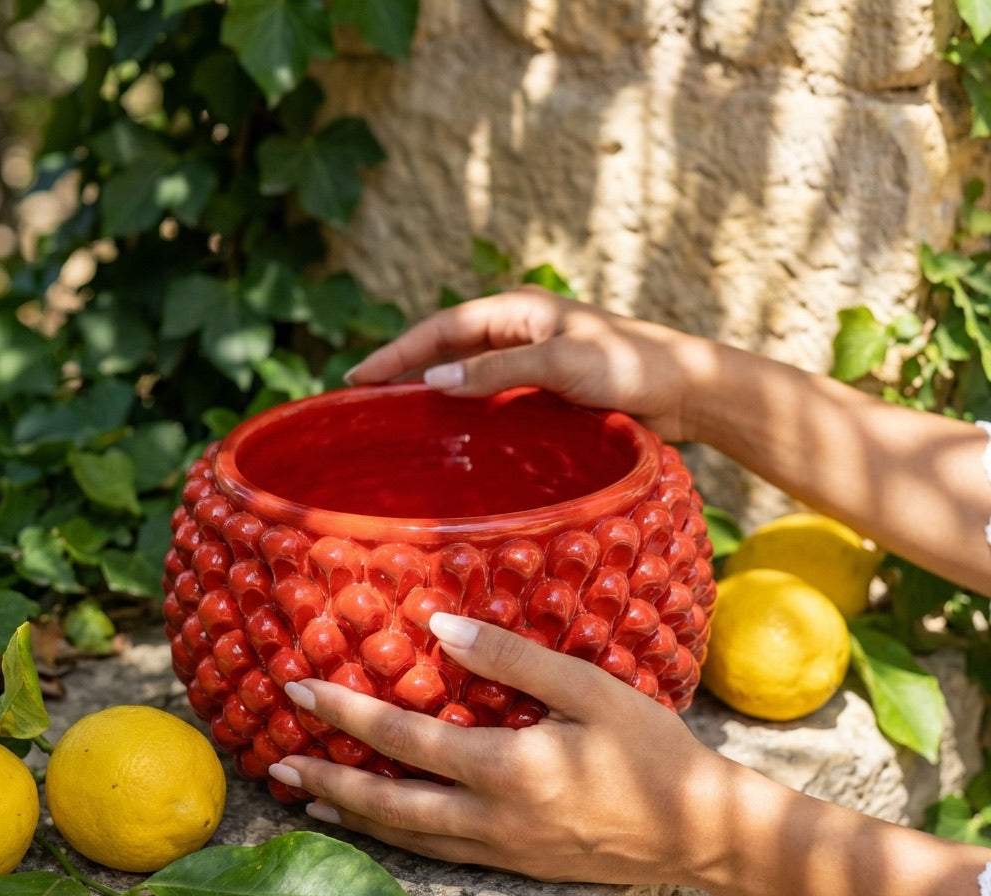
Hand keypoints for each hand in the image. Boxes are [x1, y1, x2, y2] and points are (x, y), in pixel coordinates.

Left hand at [268, 613, 734, 884]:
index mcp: (507, 768)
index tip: (299, 692)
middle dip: (329, 781)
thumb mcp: (590, 688)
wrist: (699, 832)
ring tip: (308, 800)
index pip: (404, 738)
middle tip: (277, 766)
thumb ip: (513, 659)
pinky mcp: (517, 866)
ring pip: (406, 838)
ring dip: (352, 817)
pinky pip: (438, 853)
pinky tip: (382, 826)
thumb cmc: (649, 750)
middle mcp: (492, 819)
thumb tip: (440, 627)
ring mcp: (502, 851)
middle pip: (388, 804)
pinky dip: (395, 838)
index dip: (347, 714)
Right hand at [344, 286, 716, 441]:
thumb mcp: (560, 363)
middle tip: (362, 398)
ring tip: (392, 418)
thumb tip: (434, 380)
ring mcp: (532, 362)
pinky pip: (492, 399)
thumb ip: (496, 370)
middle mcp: (520, 331)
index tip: (358, 377)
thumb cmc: (630, 366)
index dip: (398, 351)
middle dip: (405, 369)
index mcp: (519, 311)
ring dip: (432, 392)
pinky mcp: (546, 392)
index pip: (442, 328)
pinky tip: (448, 435)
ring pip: (467, 375)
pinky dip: (464, 412)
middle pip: (448, 348)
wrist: (686, 391)